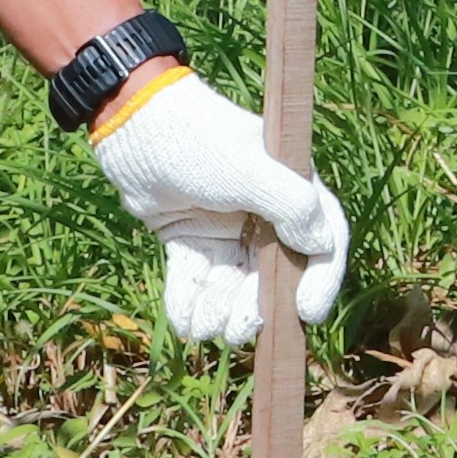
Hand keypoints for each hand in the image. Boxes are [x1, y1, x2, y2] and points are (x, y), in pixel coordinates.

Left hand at [90, 71, 349, 347]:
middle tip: (237, 332)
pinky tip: (184, 322)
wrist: (133, 125)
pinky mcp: (190, 237)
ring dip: (219, 310)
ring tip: (203, 327)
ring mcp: (225, 227)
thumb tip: (323, 246)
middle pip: (272, 273)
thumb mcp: (250, 169)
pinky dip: (190, 301)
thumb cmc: (198, 139)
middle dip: (255, 306)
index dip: (321, 280)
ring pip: (232, 282)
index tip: (307, 315)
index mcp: (291, 188)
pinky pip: (196, 277)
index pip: (322, 241)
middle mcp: (264, 212)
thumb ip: (292, 205)